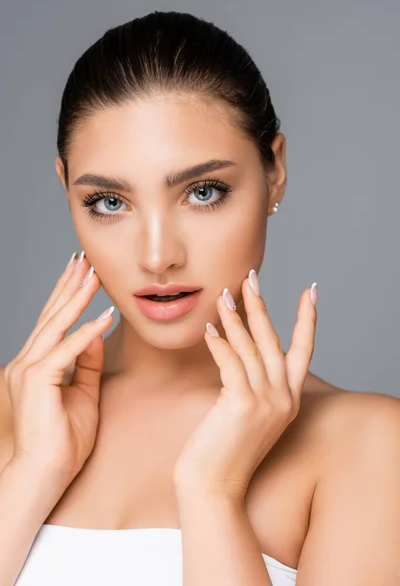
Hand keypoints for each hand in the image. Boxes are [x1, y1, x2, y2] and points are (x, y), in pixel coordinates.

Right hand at [4, 252, 114, 485]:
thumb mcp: (82, 394)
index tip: (81, 273)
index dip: (67, 296)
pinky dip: (87, 333)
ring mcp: (28, 370)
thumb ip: (87, 362)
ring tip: (93, 274)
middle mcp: (26, 361)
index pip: (53, 322)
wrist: (44, 474)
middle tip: (84, 260)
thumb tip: (96, 331)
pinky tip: (105, 315)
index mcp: (35, 365)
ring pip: (56, 325)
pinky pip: (67, 350)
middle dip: (70, 285)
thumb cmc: (61, 441)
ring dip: (77, 298)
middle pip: (51, 315)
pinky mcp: (37, 381)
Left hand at [173, 271, 317, 501]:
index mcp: (288, 399)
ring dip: (235, 318)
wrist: (214, 486)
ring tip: (223, 294)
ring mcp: (265, 402)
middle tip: (251, 277)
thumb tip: (238, 351)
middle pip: (274, 340)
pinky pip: (230, 362)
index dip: (307, 319)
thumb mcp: (248, 414)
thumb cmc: (224, 449)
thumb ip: (251, 385)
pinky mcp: (242, 404)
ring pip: (251, 347)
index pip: (303, 350)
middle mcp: (283, 398)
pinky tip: (209, 328)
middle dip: (262, 306)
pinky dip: (219, 342)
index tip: (311, 291)